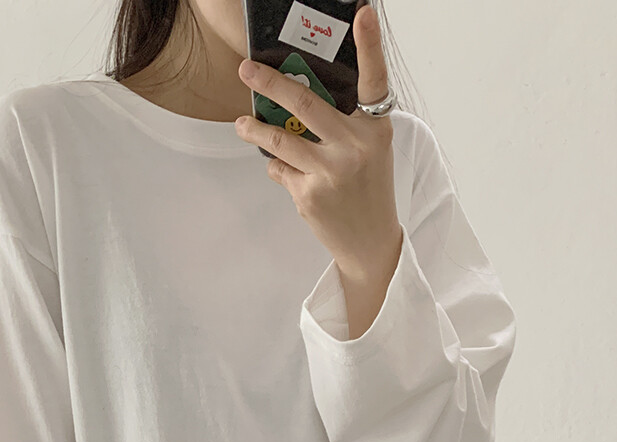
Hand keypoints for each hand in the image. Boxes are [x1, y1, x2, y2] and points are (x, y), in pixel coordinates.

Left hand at [234, 3, 401, 283]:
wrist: (371, 243)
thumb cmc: (368, 189)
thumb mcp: (369, 150)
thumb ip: (342, 124)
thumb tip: (293, 100)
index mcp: (375, 129)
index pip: (374, 80)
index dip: (370, 45)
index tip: (363, 13)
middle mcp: (354, 147)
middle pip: (305, 104)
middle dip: (270, 82)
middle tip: (246, 69)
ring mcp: (330, 173)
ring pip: (279, 140)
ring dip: (254, 129)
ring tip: (241, 124)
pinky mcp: (309, 195)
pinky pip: (280, 169)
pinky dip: (278, 167)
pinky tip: (286, 172)